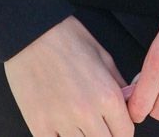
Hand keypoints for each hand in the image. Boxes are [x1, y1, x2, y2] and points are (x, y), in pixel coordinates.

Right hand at [3, 15, 133, 136]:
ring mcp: (62, 122)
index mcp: (107, 95)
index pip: (125, 133)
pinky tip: (60, 128)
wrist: (31, 32)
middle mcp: (87, 113)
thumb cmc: (66, 38)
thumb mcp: (102, 56)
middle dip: (104, 136)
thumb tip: (127, 104)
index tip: (115, 127)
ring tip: (77, 123)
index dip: (122, 130)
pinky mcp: (39, 126)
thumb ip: (118, 84)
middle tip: (96, 124)